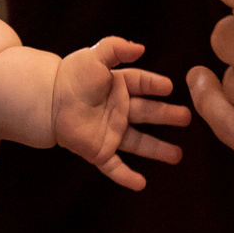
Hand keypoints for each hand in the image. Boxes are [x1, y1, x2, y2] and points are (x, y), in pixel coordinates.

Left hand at [50, 37, 191, 189]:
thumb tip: (141, 48)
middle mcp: (117, 110)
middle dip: (167, 116)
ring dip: (158, 150)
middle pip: (148, 113)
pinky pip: (114, 166)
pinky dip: (126, 177)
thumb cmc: (70, 76)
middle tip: (188, 117)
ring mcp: (109, 132)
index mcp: (117, 86)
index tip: (169, 86)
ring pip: (139, 143)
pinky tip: (141, 185)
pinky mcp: (98, 150)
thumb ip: (115, 49)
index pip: (141, 83)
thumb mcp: (94, 57)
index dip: (155, 84)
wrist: (45, 101)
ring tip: (177, 155)